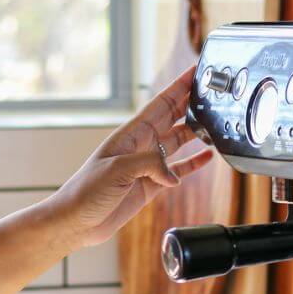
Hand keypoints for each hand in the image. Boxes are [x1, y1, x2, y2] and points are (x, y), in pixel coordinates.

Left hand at [46, 66, 213, 248]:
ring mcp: (147, 165)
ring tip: (215, 123)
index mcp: (131, 134)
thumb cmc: (86, 191)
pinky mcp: (151, 185)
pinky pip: (177, 169)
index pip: (161, 104)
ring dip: (196, 132)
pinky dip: (193, 164)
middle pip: (173, 117)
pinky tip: (206, 158)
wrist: (76, 221)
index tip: (195, 73)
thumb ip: (149, 165)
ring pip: (178, 141)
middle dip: (192, 103)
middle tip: (212, 92)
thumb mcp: (116, 170)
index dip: (179, 87)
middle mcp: (141, 145)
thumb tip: (173, 174)